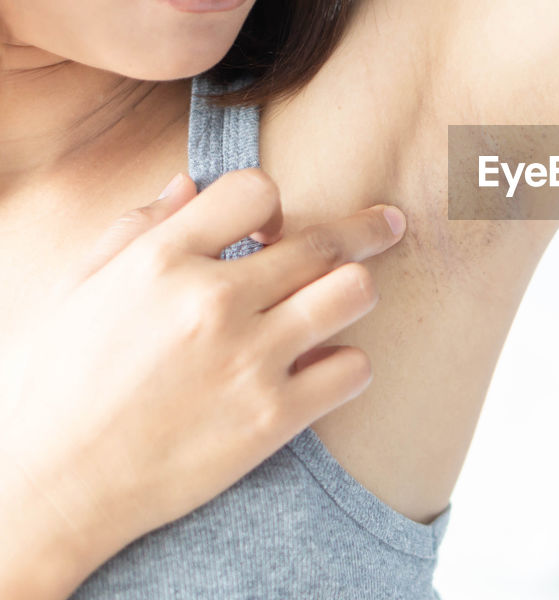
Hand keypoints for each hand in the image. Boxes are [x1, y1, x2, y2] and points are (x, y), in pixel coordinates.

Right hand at [0, 167, 406, 559]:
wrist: (54, 489)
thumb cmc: (60, 386)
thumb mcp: (76, 291)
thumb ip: (134, 228)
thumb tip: (189, 183)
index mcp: (160, 261)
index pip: (255, 189)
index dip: (273, 203)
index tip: (275, 227)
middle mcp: (211, 301)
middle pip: (324, 241)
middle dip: (367, 227)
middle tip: (389, 224)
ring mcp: (248, 360)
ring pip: (353, 293)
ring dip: (355, 291)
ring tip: (348, 297)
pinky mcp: (273, 418)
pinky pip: (354, 369)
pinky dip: (349, 365)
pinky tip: (326, 368)